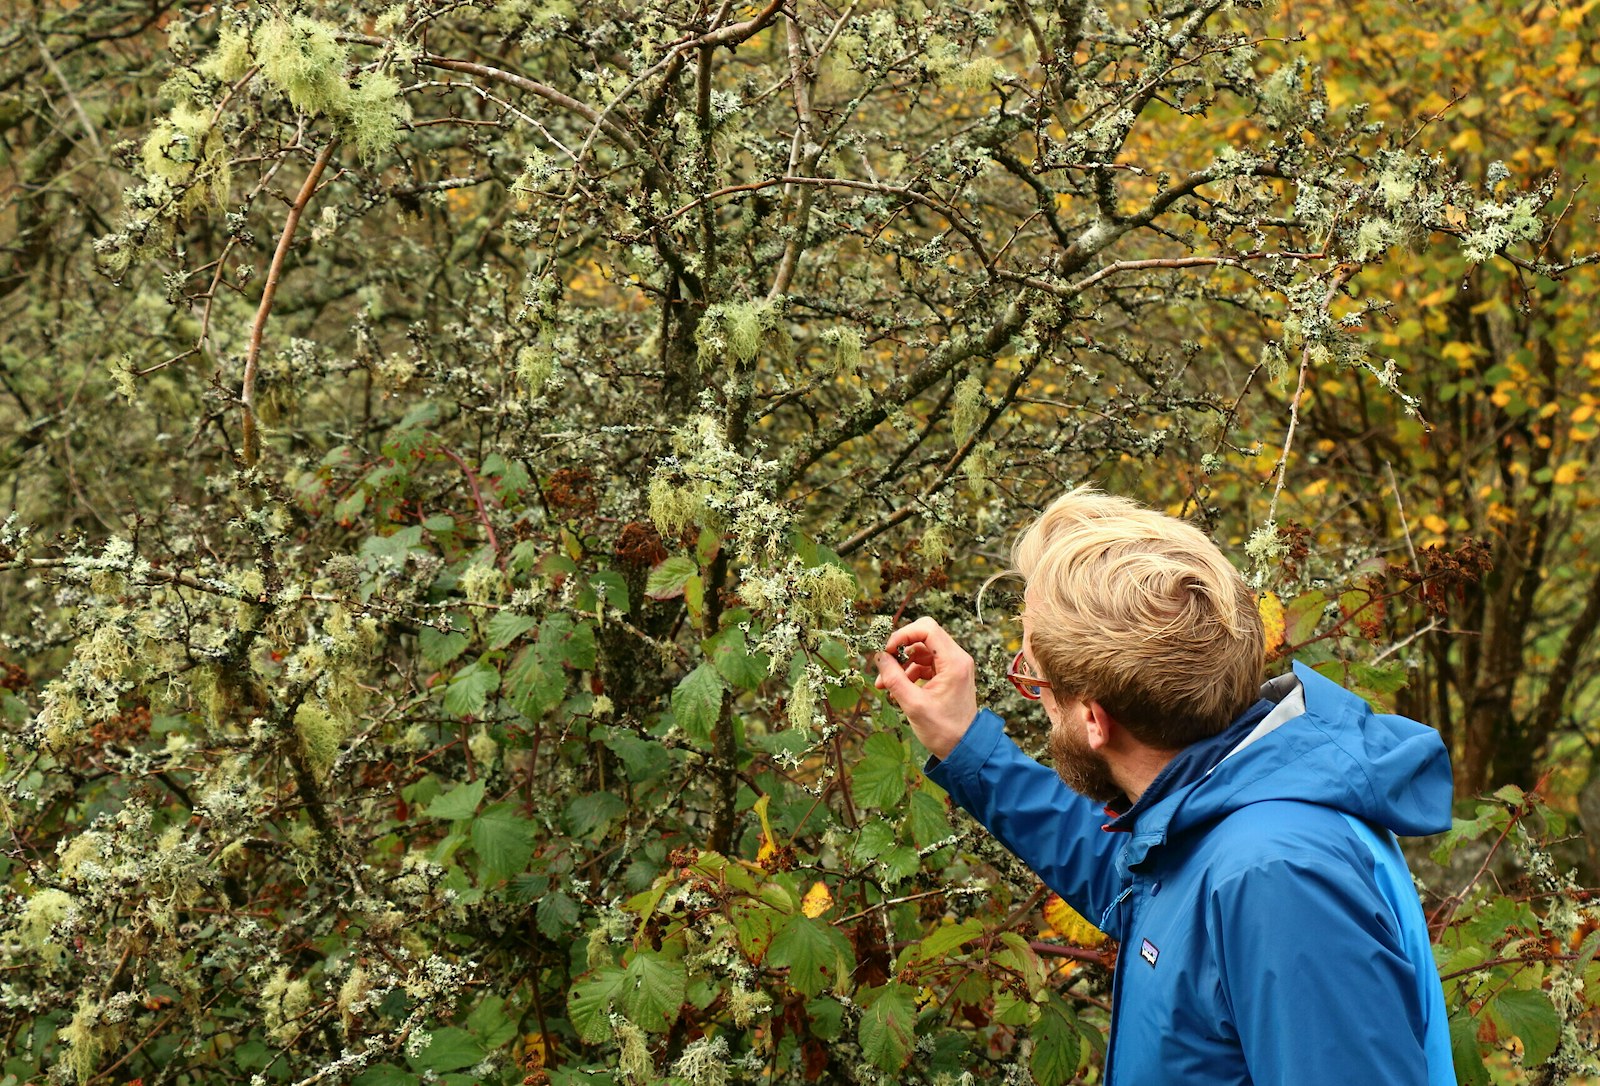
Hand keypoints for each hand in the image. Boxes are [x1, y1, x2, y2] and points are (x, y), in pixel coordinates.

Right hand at [873, 617, 977, 759]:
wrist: (964, 749)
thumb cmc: (943, 730)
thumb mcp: (913, 704)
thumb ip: (894, 678)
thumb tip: (879, 657)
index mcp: (954, 662)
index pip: (926, 628)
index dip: (903, 634)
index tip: (887, 651)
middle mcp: (957, 659)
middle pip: (923, 636)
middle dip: (900, 649)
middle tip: (884, 664)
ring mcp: (953, 666)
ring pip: (921, 651)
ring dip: (901, 664)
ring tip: (884, 684)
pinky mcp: (948, 676)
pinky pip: (925, 664)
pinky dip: (909, 672)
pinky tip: (896, 689)